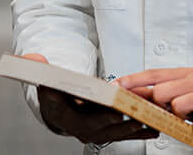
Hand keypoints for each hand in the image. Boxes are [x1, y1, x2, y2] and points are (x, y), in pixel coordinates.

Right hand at [20, 54, 159, 144]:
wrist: (57, 110)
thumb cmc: (53, 93)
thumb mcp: (42, 79)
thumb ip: (37, 68)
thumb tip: (34, 59)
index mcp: (67, 118)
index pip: (86, 118)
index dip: (101, 113)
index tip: (117, 107)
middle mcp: (83, 131)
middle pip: (109, 126)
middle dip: (128, 118)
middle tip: (145, 109)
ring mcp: (97, 134)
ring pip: (121, 131)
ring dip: (140, 124)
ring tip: (157, 115)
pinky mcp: (109, 134)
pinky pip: (128, 134)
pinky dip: (143, 131)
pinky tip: (158, 127)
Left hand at [118, 67, 192, 132]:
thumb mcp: (186, 93)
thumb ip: (163, 93)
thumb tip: (134, 94)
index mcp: (186, 73)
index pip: (154, 74)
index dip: (133, 80)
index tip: (116, 86)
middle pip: (162, 91)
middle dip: (159, 106)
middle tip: (167, 113)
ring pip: (178, 106)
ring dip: (179, 118)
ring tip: (189, 118)